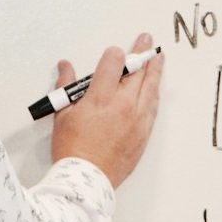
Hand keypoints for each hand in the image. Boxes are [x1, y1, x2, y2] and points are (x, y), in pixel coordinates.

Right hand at [49, 32, 163, 187]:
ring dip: (155, 70)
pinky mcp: (144, 134)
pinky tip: (156, 87)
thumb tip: (65, 66)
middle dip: (141, 52)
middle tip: (146, 41)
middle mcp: (123, 105)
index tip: (115, 52)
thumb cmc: (72, 149)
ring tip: (158, 58)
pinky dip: (155, 94)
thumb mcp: (63, 115)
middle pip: (137, 71)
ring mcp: (137, 120)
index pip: (114, 63)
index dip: (115, 54)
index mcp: (101, 98)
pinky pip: (154, 108)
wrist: (87, 180)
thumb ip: (66, 87)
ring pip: (151, 88)